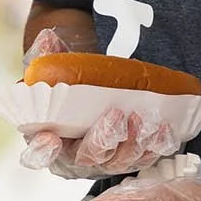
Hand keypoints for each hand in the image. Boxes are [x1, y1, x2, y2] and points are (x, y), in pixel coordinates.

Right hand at [16, 28, 179, 179]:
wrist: (93, 88)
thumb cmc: (67, 83)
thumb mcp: (53, 67)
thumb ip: (46, 54)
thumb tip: (48, 38)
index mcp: (47, 138)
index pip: (38, 153)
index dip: (42, 151)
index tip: (51, 138)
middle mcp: (74, 156)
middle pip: (86, 159)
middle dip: (103, 140)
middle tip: (116, 114)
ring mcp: (103, 160)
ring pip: (118, 162)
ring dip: (133, 144)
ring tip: (141, 118)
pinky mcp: (129, 157)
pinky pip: (144, 159)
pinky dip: (154, 146)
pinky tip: (162, 127)